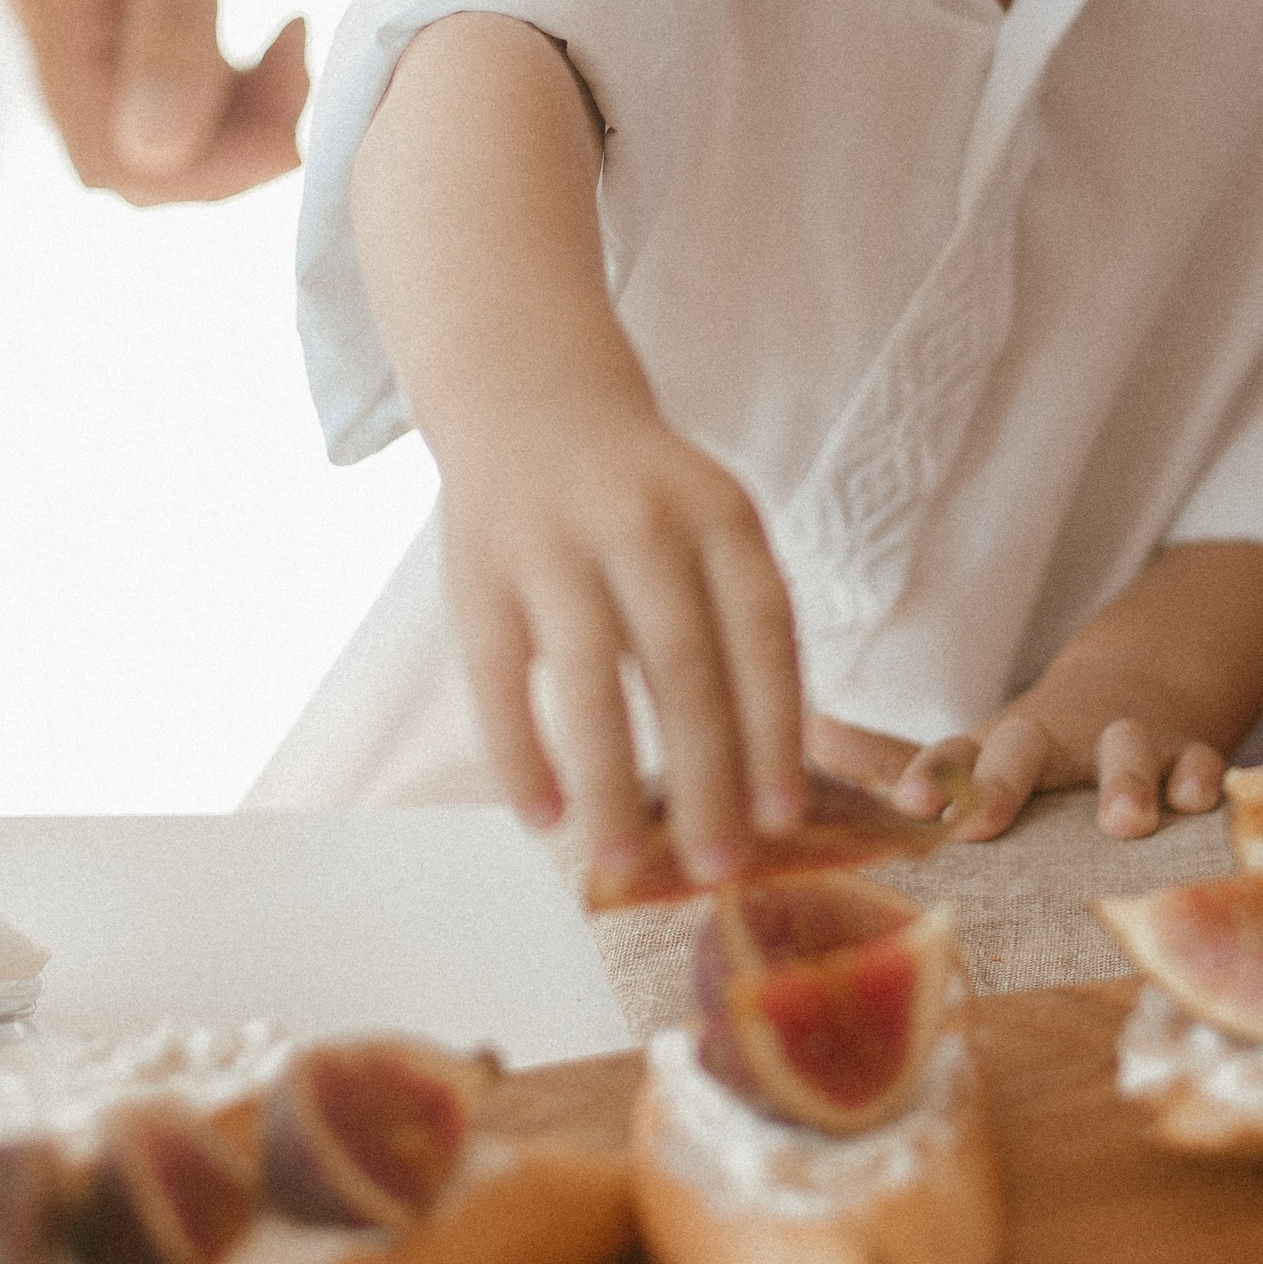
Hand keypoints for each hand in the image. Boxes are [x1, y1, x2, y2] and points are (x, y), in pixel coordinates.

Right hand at [5, 0, 306, 201]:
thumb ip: (171, 33)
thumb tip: (151, 156)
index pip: (106, 155)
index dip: (201, 172)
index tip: (291, 128)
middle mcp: (59, 11)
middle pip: (132, 152)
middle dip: (227, 145)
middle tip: (305, 74)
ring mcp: (98, 0)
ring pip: (160, 120)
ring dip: (238, 113)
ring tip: (300, 46)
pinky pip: (178, 76)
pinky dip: (235, 77)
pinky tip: (284, 33)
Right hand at [438, 400, 805, 888]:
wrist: (532, 393)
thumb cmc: (647, 494)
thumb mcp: (716, 523)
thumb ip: (746, 624)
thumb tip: (782, 772)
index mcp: (720, 514)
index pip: (762, 635)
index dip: (776, 731)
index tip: (783, 819)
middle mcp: (642, 523)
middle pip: (685, 670)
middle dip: (706, 781)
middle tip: (716, 870)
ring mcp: (554, 547)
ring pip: (590, 685)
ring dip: (610, 785)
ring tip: (623, 862)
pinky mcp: (478, 575)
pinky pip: (500, 683)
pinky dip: (522, 756)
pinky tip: (546, 816)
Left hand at [890, 705, 1225, 843]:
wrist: (1132, 687)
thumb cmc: (1038, 753)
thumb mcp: (975, 756)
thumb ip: (900, 765)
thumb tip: (816, 735)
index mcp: (998, 749)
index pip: (952, 755)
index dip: (931, 777)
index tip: (908, 805)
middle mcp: (1057, 740)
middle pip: (1022, 745)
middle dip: (1001, 783)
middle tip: (981, 824)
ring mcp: (1125, 742)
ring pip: (1124, 747)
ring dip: (1124, 781)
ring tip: (1124, 824)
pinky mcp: (1185, 753)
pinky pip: (1198, 760)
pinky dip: (1200, 779)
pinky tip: (1196, 803)